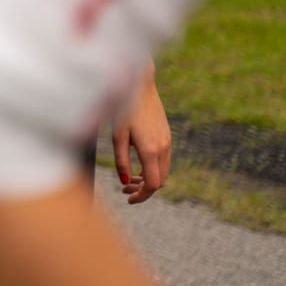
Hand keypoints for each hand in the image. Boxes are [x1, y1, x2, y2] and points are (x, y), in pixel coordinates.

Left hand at [113, 75, 171, 203]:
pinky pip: (163, 160)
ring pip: (163, 171)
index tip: (128, 200)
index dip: (142, 196)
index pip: (152, 184)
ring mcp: (167, 142)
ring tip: (128, 181)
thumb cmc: (123, 108)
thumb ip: (121, 161)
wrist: (140, 86)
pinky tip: (137, 168)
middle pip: (159, 181)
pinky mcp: (166, 136)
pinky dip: (152, 169)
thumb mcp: (117, 136)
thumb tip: (125, 181)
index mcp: (151, 150)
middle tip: (124, 189)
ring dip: (147, 180)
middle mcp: (164, 148)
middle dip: (143, 190)